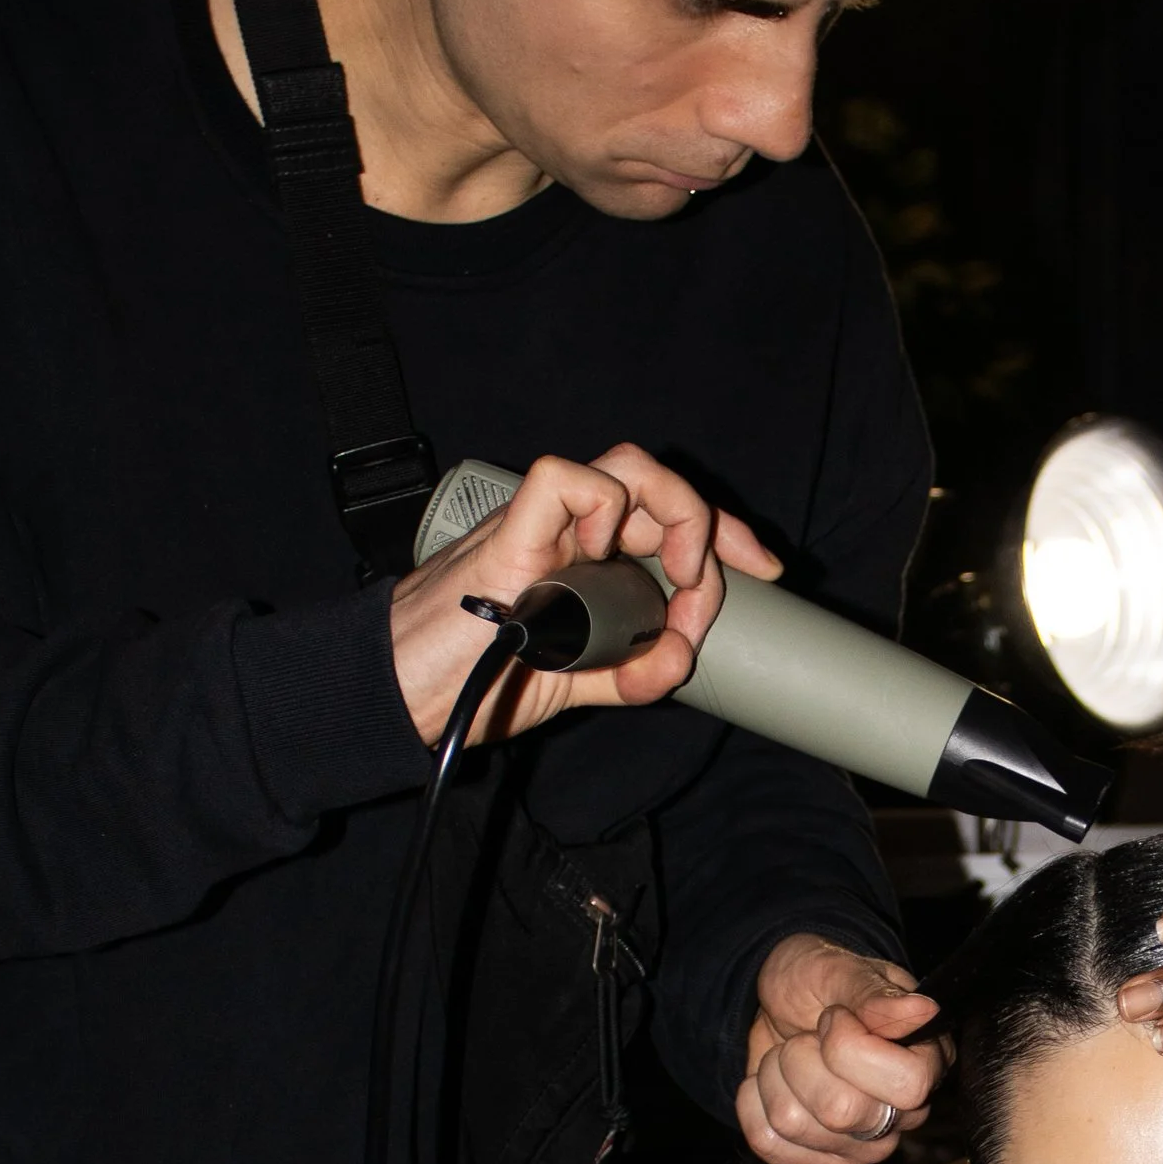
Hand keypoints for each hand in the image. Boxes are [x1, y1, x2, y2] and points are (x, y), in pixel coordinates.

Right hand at [389, 441, 777, 749]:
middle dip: (713, 527)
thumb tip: (674, 663)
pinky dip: (604, 509)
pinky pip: (565, 479)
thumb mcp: (569, 682)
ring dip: (673, 518)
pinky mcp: (509, 533)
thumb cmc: (466, 682)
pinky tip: (607, 562)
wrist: (399, 696)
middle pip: (655, 484)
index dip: (721, 535)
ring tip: (674, 582)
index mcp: (581, 560)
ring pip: (624, 467)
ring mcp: (539, 528)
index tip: (763, 571)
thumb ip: (623, 673)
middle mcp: (565, 533)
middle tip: (714, 591)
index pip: (662, 519)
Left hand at [740, 936, 942, 1163]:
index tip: (834, 1017)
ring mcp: (866, 1147)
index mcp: (926, 1060)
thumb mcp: (839, 969)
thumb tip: (923, 1010)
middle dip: (800, 1060)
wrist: (781, 1004)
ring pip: (794, 1125)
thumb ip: (874, 994)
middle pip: (841, 1112)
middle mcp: (905, 1113)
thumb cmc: (818, 984)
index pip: (906, 1085)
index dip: (851, 1049)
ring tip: (788, 1055)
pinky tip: (770, 1084)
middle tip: (805, 1038)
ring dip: (773, 1077)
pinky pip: (768, 1144)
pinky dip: (752, 1103)